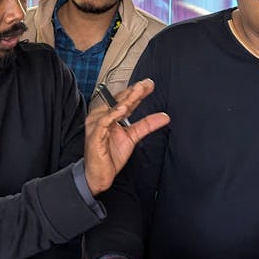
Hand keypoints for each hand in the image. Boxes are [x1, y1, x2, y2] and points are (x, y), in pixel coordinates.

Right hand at [83, 78, 168, 194]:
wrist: (99, 175)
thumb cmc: (110, 154)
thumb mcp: (133, 137)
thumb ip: (147, 125)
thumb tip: (164, 117)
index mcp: (111, 115)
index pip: (125, 100)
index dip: (137, 91)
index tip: (149, 84)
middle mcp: (103, 117)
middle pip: (119, 100)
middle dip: (134, 91)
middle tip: (146, 83)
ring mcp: (97, 125)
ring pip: (113, 108)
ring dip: (126, 99)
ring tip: (138, 91)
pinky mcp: (94, 135)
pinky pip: (104, 122)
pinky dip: (113, 114)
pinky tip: (122, 108)